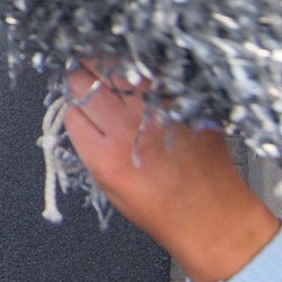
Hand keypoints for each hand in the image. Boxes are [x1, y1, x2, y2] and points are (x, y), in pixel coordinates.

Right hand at [63, 65, 278, 281]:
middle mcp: (128, 128)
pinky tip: (142, 79)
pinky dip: (142, 71)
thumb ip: (92, 149)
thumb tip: (81, 117)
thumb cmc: (164, 210)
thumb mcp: (110, 190)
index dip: (75, 107)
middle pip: (85, 82)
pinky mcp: (180, 99)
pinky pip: (151, 71)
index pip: (72, 110)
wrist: (210, 215)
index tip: (81, 105)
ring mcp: (156, 109)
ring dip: (109, 68)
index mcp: (104, 156)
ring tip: (113, 74)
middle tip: (90, 83)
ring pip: (115, 67)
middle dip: (84, 81)